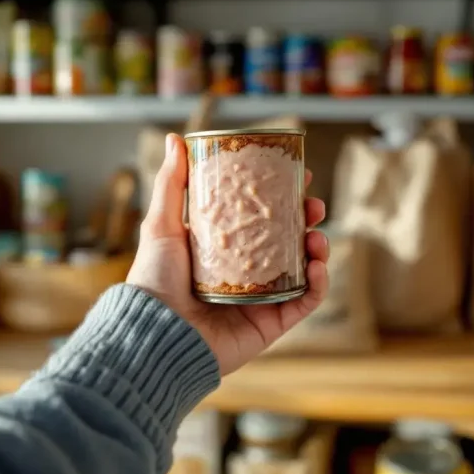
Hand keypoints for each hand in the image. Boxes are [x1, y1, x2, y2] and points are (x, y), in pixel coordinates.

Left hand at [127, 133, 328, 374]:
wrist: (156, 334)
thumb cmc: (155, 280)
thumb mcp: (162, 225)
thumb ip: (172, 184)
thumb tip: (176, 140)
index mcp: (223, 248)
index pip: (261, 217)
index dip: (283, 197)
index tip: (298, 176)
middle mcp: (244, 272)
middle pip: (287, 240)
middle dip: (306, 220)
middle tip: (313, 206)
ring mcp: (260, 298)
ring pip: (301, 269)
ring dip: (317, 249)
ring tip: (317, 236)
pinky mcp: (270, 324)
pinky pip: (304, 303)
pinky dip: (318, 285)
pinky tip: (318, 267)